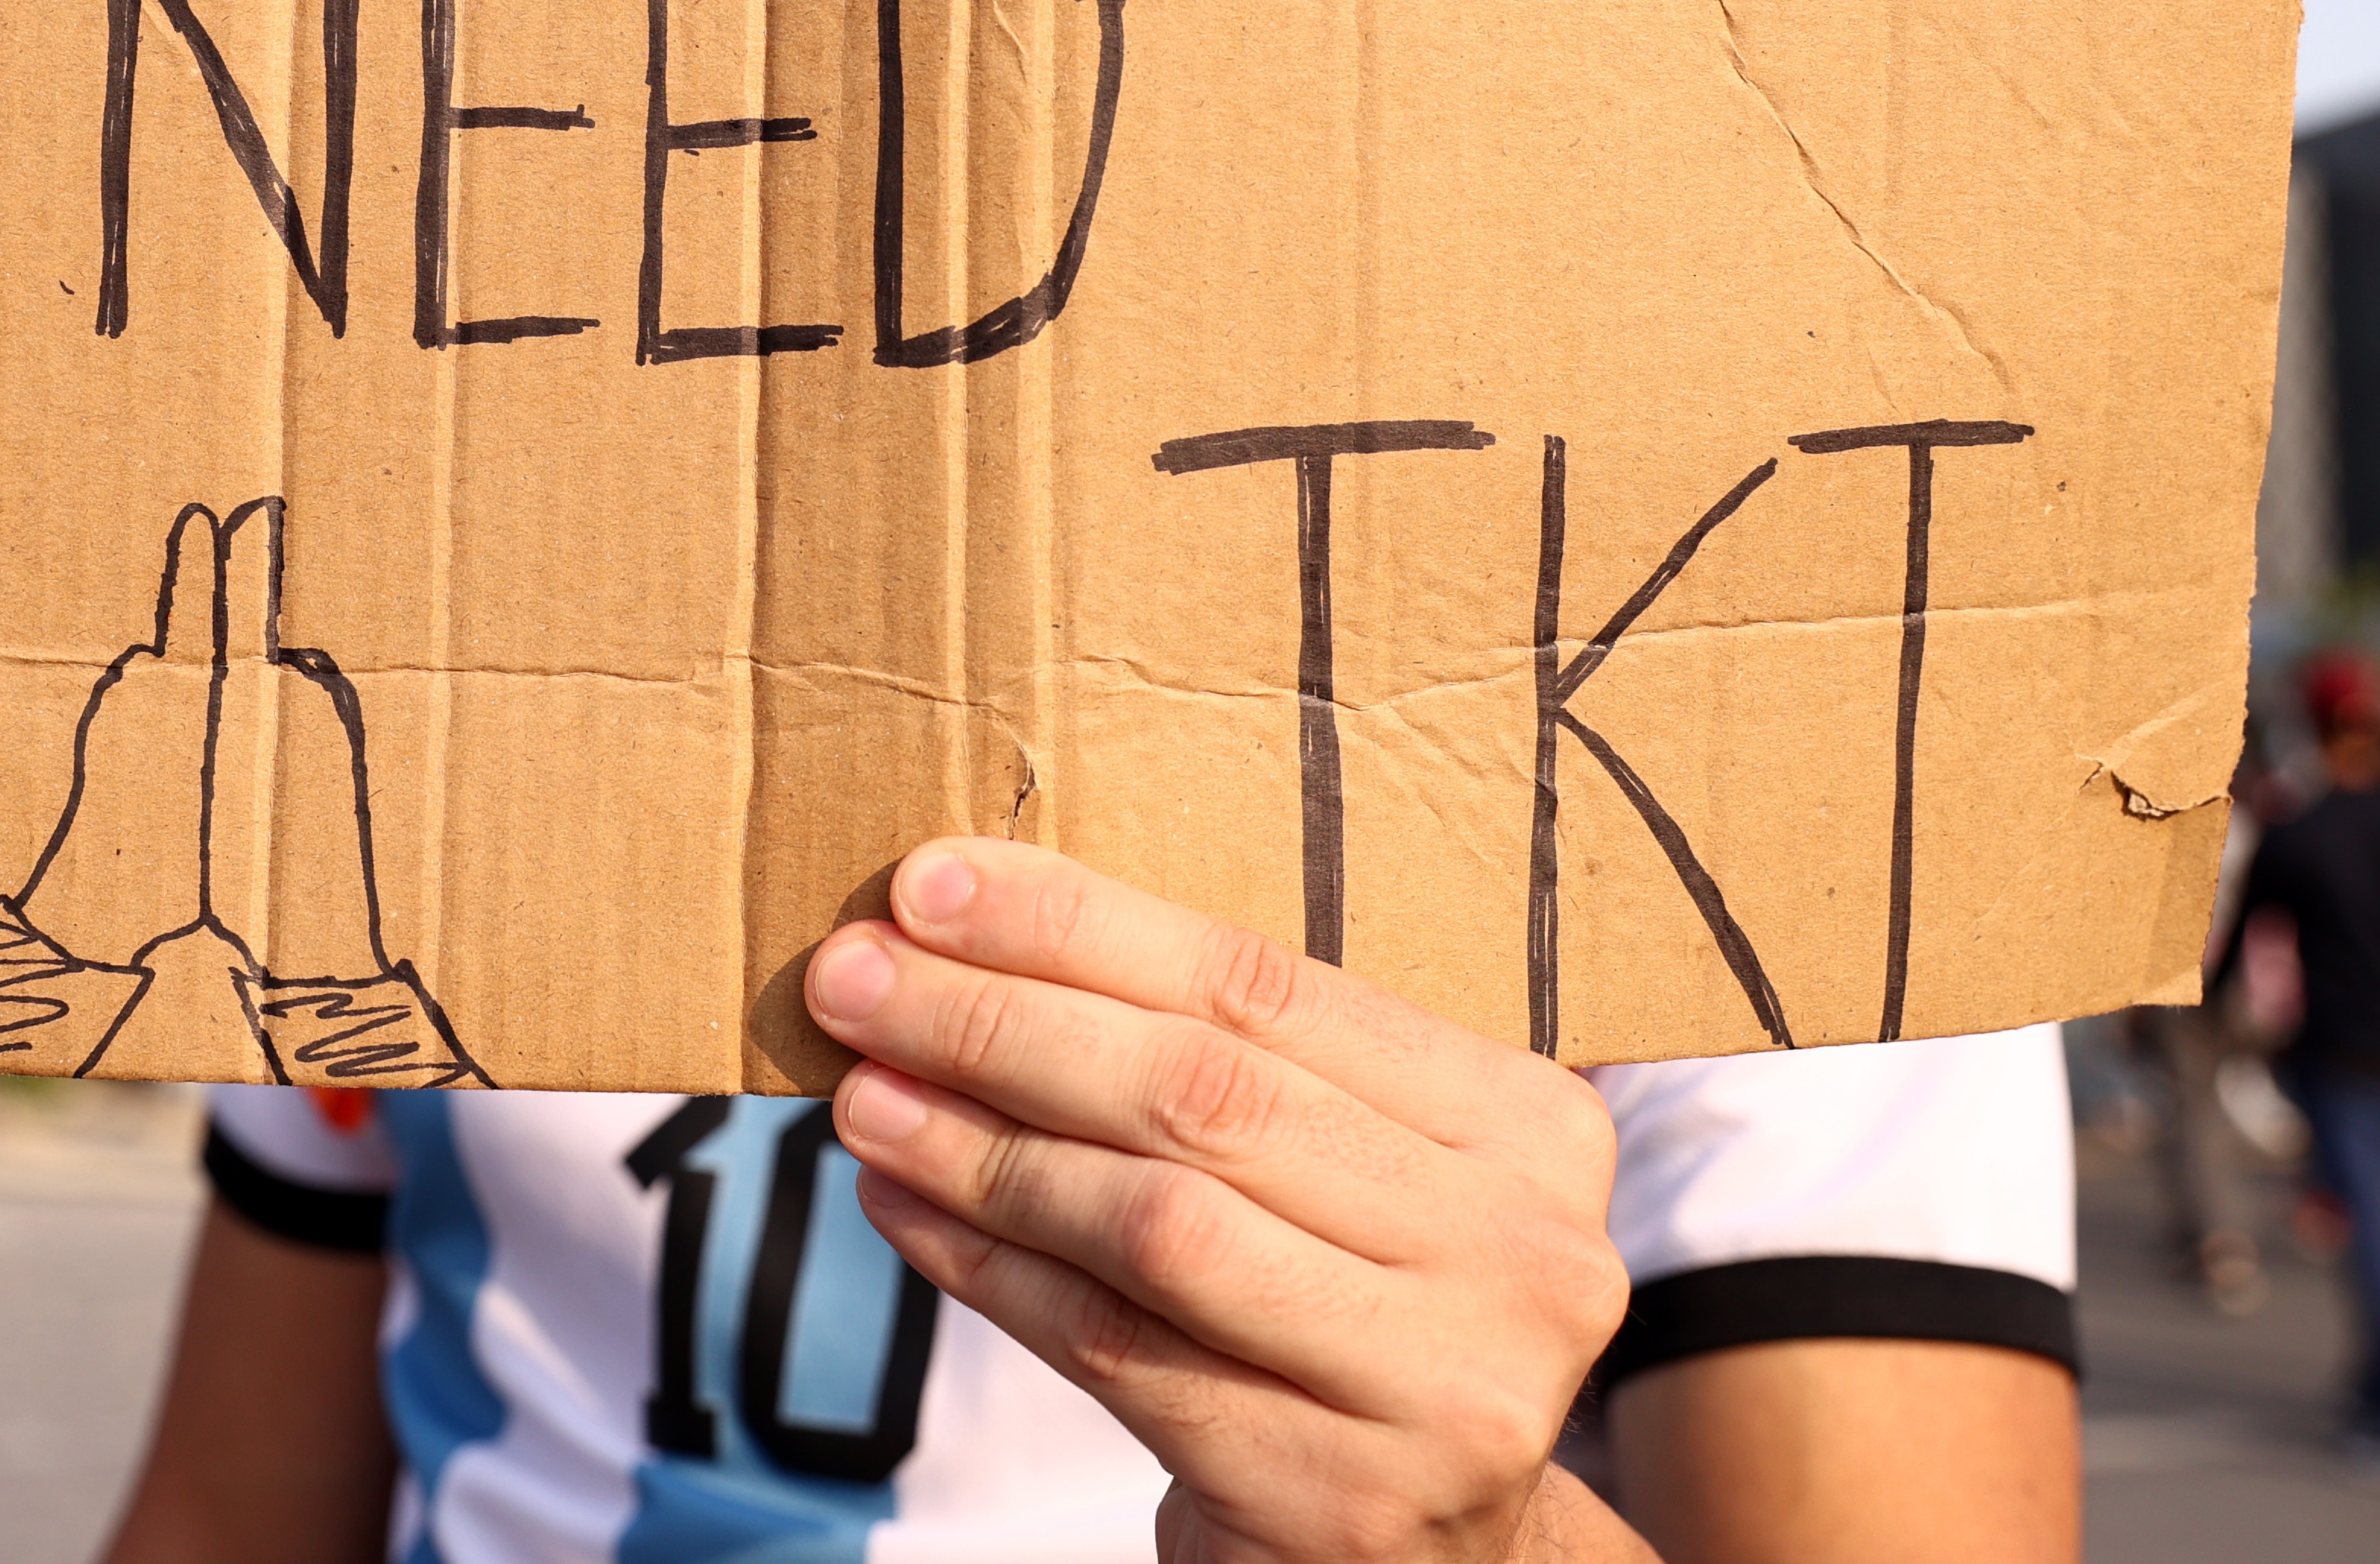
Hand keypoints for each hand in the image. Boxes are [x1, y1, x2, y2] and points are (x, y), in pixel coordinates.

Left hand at [802, 839, 1641, 1563]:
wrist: (1431, 1561)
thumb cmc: (1351, 1316)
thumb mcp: (1343, 1172)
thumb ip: (1221, 1065)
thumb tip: (962, 929)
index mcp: (1526, 1125)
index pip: (1263, 985)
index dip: (1080, 926)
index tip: (931, 883)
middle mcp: (1518, 1251)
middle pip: (1202, 1094)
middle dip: (1000, 1021)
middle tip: (853, 978)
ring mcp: (1444, 1388)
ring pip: (1152, 1222)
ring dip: (977, 1145)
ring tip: (861, 1094)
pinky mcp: (1336, 1499)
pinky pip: (1115, 1348)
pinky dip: (989, 1267)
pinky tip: (900, 1207)